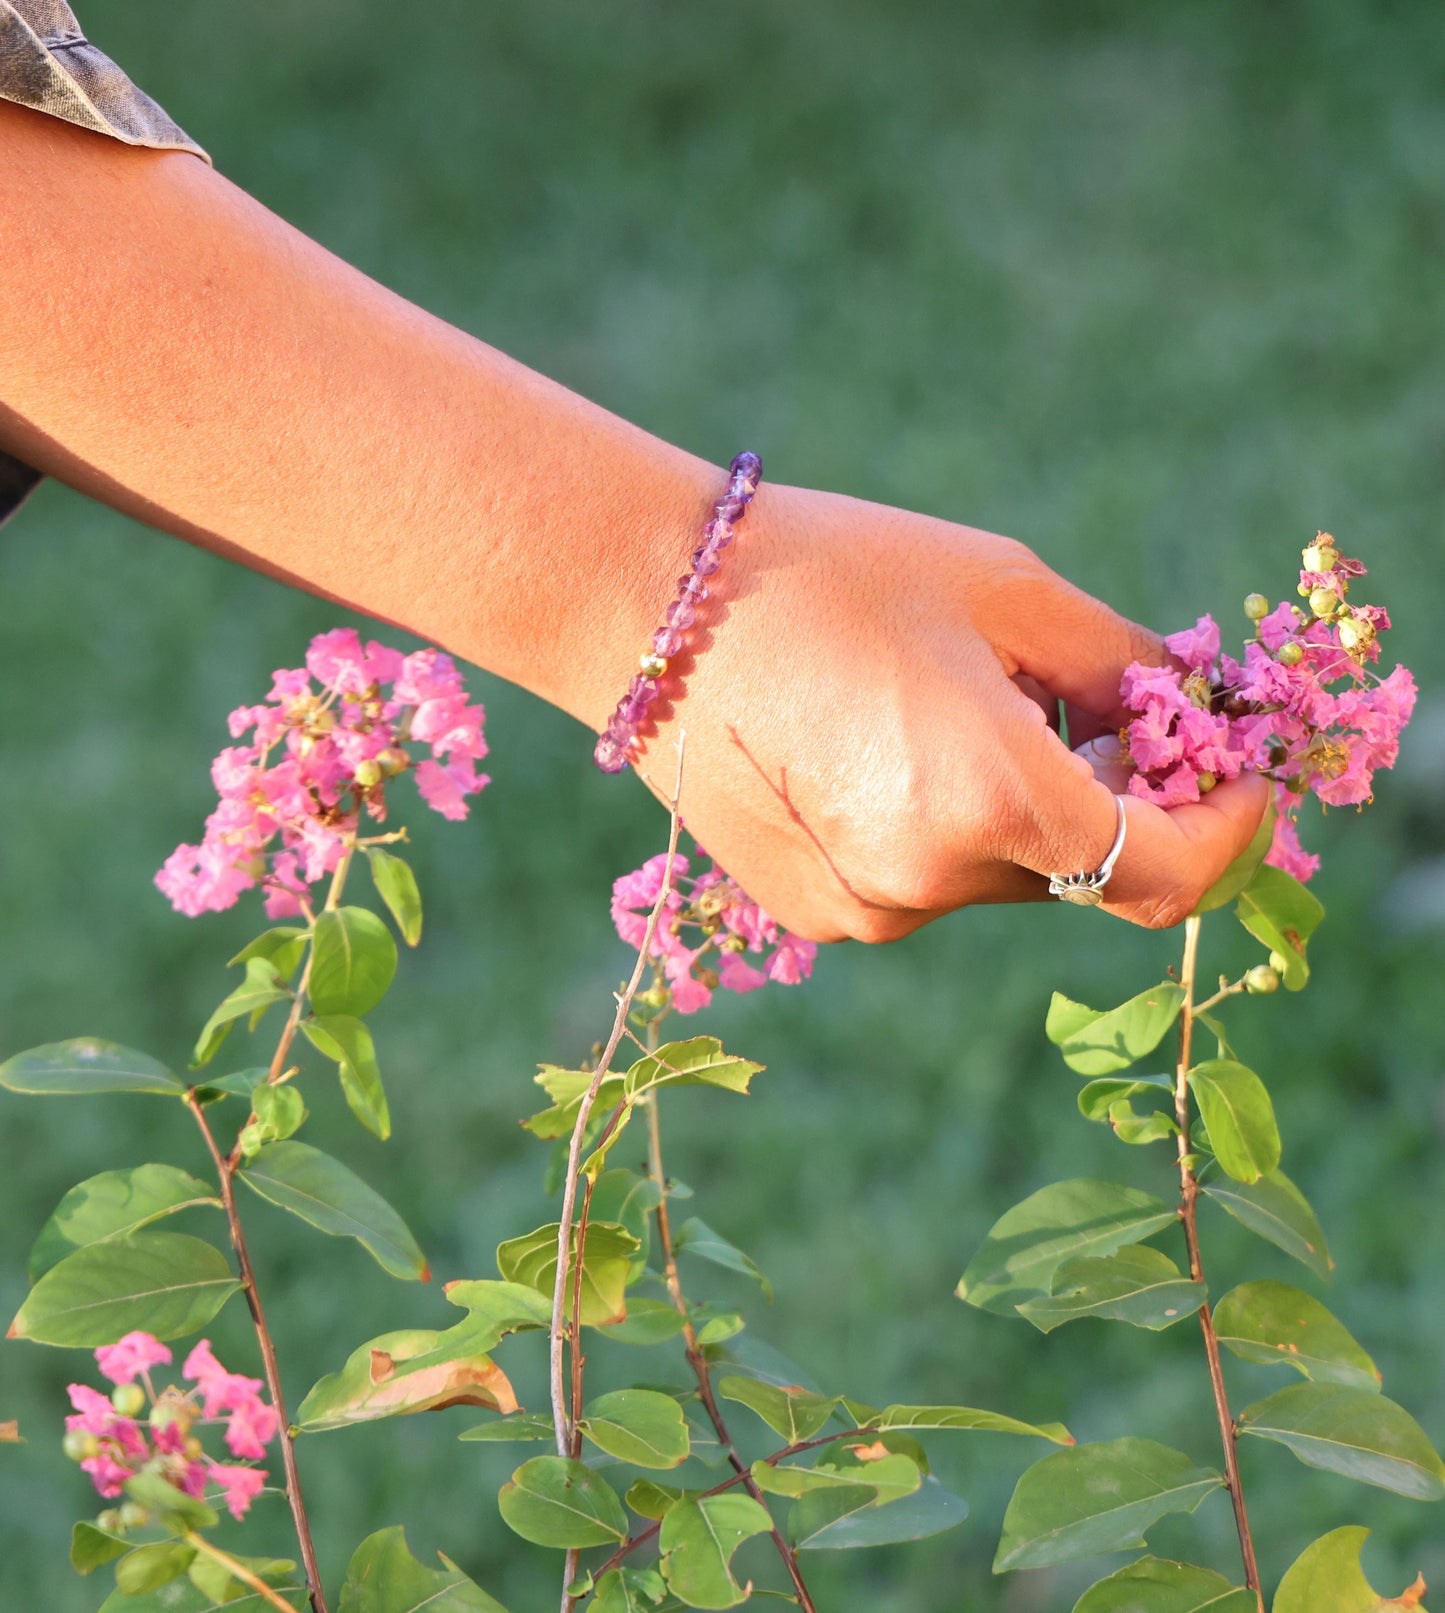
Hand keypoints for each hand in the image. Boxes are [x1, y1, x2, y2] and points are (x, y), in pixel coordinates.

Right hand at [631, 483, 1268, 941]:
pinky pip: (926, 881)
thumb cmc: (830, 572)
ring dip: (1023, 809)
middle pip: (1081, 865)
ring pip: (1001, 875)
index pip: (1165, 872)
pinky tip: (891, 744)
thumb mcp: (1005, 591)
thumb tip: (1193, 717)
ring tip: (961, 705)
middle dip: (1117, 798)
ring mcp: (866, 911)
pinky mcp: (816, 915)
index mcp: (989, 802)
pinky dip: (949, 827)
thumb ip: (1126, 668)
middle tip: (1097, 708)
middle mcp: (929, 885)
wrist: (648, 608)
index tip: (1238, 777)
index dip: (1227, 832)